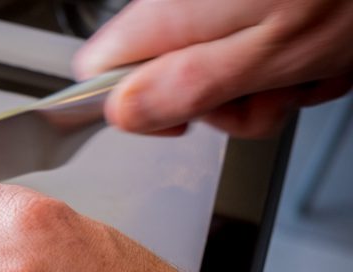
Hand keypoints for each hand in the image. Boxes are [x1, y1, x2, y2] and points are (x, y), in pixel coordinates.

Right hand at [73, 0, 352, 136]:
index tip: (184, 117)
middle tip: (266, 95)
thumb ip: (188, 86)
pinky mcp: (248, 4)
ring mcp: (216, 2)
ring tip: (306, 68)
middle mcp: (182, 2)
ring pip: (213, 66)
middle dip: (221, 102)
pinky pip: (249, 44)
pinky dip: (286, 57)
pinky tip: (317, 51)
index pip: (96, 71)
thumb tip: (122, 113)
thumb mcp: (267, 53)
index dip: (133, 108)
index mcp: (169, 14)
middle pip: (164, 76)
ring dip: (265, 85)